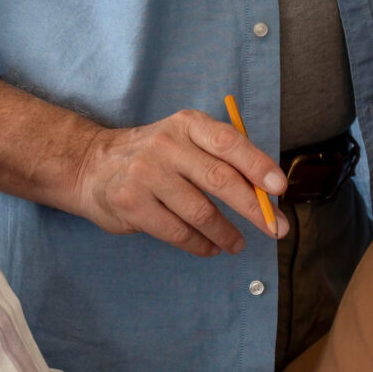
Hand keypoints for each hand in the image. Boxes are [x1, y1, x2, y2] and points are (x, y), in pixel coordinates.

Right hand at [72, 109, 286, 255]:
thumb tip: (266, 192)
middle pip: (221, 180)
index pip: (229, 142)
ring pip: (201, 212)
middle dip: (254, 208)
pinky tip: (210, 247)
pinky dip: (201, 245)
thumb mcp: (183, 140)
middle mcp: (166, 145)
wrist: (91, 165)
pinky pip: (178, 232)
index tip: (280, 188)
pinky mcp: (132, 204)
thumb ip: (221, 159)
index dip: (258, 166)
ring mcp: (146, 175)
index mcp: (187, 124)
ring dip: (226, 233)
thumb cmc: (154, 156)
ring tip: (237, 243)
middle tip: (275, 228)